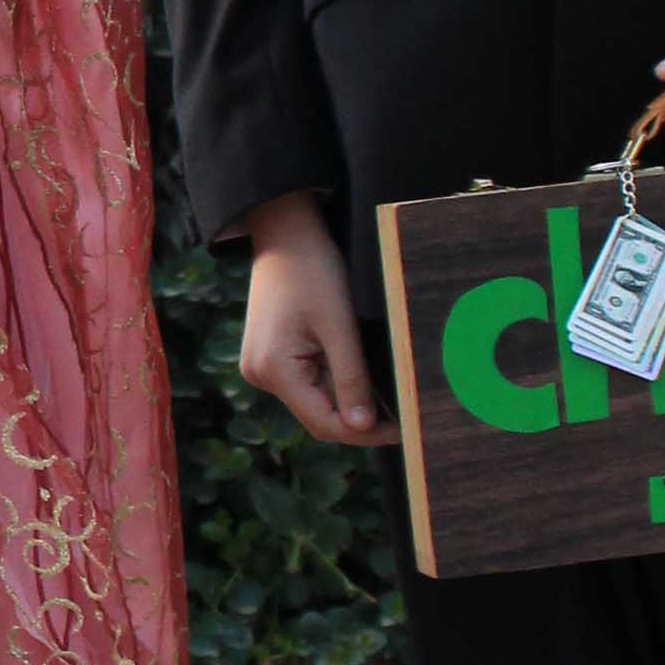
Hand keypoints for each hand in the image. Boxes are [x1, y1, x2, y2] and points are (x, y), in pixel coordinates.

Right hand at [239, 192, 394, 447]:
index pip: (324, 422)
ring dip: (347, 398)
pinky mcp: (270, 356)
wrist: (286, 233)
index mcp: (274, 370)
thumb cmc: (313, 271)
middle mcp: (260, 375)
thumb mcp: (340, 326)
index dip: (365, 431)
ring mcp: (262, 366)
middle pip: (317, 415)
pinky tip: (357, 370)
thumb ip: (351, 379)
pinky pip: (306, 381)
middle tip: (402, 413)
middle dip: (358, 417)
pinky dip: (333, 381)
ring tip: (386, 390)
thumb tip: (364, 427)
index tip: (403, 428)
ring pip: (314, 399)